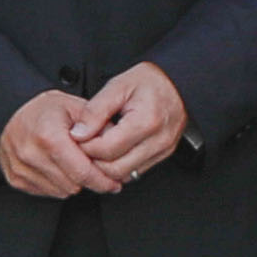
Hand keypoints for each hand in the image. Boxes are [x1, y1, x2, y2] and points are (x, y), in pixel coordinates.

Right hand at [0, 89, 125, 198]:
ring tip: (72, 163)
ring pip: (60, 191)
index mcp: (49, 137)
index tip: (114, 183)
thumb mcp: (76, 107)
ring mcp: (20, 168)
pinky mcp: (15, 178)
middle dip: (87, 179)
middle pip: (73, 185)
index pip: (83, 173)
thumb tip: (116, 146)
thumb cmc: (45, 109)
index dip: (103, 181)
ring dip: (71, 182)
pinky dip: (56, 183)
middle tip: (92, 168)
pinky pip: (45, 192)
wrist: (11, 110)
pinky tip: (57, 167)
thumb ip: (99, 127)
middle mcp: (31, 154)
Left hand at [63, 59, 192, 182]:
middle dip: (94, 161)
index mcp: (146, 121)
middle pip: (115, 168)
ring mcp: (162, 151)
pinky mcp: (162, 156)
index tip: (78, 137)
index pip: (107, 149)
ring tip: (97, 149)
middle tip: (84, 146)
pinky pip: (135, 173)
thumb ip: (95, 111)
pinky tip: (112, 153)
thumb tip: (78, 133)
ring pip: (125, 175)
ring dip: (106, 167)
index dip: (86, 146)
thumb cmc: (150, 81)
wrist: (178, 83)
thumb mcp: (118, 86)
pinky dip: (119, 167)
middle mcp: (158, 141)